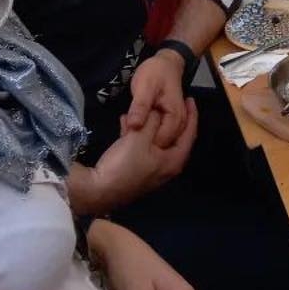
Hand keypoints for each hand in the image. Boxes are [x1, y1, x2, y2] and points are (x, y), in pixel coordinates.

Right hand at [83, 103, 197, 212]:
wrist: (97, 191)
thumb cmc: (124, 164)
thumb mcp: (141, 137)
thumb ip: (153, 121)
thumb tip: (159, 112)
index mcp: (174, 161)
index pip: (189, 134)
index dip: (191, 115)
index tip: (190, 98)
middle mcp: (167, 168)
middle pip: (172, 137)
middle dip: (167, 118)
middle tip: (166, 102)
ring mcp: (152, 170)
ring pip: (155, 141)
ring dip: (149, 125)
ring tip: (142, 108)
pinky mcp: (137, 170)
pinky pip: (143, 147)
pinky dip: (138, 135)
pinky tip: (126, 124)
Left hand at [126, 49, 188, 145]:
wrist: (165, 63)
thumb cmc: (155, 72)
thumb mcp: (144, 87)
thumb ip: (140, 106)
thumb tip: (133, 126)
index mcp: (175, 116)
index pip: (161, 141)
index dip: (143, 140)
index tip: (126, 131)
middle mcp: (179, 123)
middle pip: (161, 144)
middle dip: (142, 140)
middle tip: (125, 126)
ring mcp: (175, 123)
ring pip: (159, 140)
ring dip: (142, 136)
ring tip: (126, 124)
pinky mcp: (169, 122)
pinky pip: (158, 133)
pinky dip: (145, 131)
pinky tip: (132, 124)